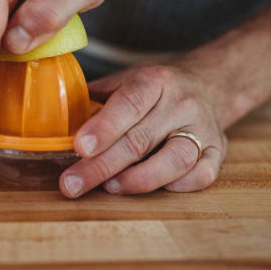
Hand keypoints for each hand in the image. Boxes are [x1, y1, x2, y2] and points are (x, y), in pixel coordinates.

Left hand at [60, 63, 227, 197]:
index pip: (130, 103)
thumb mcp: (123, 82)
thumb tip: (51, 127)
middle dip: (102, 166)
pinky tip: (150, 188)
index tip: (79, 148)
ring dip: (138, 179)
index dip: (104, 127)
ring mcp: (204, 128)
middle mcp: (182, 103)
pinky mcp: (219, 151)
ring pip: (176, 160)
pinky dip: (175, 187)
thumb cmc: (152, 90)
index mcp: (155, 81)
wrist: (208, 84)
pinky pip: (202, 176)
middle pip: (142, 139)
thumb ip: (93, 102)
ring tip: (110, 188)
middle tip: (71, 185)